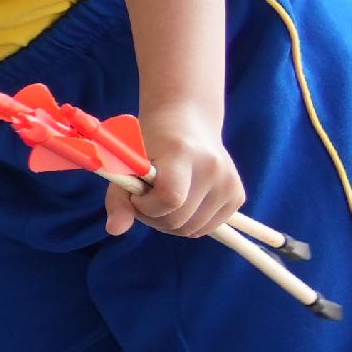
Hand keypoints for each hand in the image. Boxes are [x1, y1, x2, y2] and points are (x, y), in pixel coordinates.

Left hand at [110, 103, 243, 239]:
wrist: (187, 121)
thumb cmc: (150, 142)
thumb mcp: (127, 164)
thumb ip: (118, 197)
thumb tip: (114, 230)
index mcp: (182, 153)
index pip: (170, 198)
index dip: (146, 205)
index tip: (136, 193)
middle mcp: (212, 168)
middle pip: (179, 220)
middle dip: (153, 216)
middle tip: (145, 197)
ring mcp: (229, 183)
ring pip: (192, 230)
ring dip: (169, 222)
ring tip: (162, 198)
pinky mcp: (237, 196)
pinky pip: (206, 228)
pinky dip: (188, 222)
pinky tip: (181, 201)